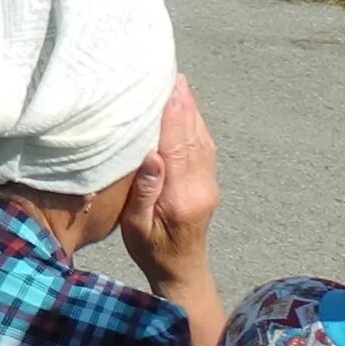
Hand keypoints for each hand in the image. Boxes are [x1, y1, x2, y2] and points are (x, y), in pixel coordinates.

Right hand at [120, 78, 220, 345]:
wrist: (182, 271)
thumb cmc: (150, 250)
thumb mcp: (136, 227)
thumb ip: (145, 192)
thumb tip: (152, 156)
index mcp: (182, 195)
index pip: (177, 145)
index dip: (172, 114)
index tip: (167, 86)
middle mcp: (200, 186)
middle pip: (192, 136)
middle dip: (182, 104)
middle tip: (172, 73)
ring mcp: (207, 184)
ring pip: (201, 139)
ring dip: (190, 110)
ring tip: (178, 83)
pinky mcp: (207, 184)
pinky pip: (203, 147)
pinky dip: (194, 124)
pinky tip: (186, 109)